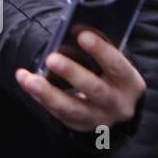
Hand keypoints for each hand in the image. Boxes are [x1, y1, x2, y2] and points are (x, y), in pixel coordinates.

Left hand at [16, 30, 145, 132]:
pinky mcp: (80, 126)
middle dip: (73, 73)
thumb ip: (99, 51)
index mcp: (130, 83)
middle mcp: (118, 104)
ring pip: (72, 108)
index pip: (118, 66)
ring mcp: (99, 119)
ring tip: (29, 79)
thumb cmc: (110, 74)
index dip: (101, 50)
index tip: (82, 35)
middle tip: (52, 58)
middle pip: (96, 90)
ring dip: (48, 92)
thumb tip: (73, 32)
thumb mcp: (112, 64)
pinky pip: (58, 113)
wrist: (115, 107)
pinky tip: (27, 80)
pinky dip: (41, 96)